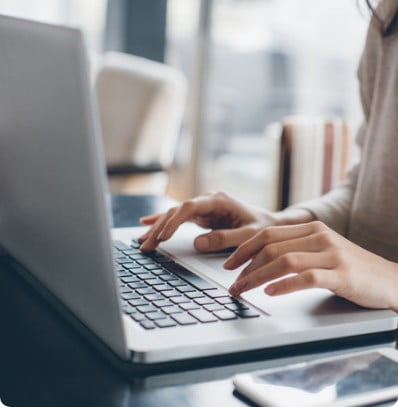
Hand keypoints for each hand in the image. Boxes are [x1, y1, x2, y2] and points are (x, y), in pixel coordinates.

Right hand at [138, 192, 280, 251]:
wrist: (271, 225)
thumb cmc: (262, 228)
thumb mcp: (249, 235)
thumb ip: (225, 238)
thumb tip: (198, 243)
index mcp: (219, 201)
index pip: (189, 207)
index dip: (174, 221)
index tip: (163, 236)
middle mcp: (208, 201)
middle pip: (177, 211)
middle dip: (159, 228)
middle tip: (146, 245)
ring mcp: (203, 208)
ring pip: (174, 215)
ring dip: (157, 228)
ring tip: (142, 241)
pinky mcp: (202, 216)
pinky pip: (178, 218)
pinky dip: (163, 222)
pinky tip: (147, 224)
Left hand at [225, 221, 397, 309]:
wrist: (391, 280)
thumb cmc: (350, 268)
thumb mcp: (321, 251)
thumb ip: (295, 249)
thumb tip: (259, 261)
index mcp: (311, 228)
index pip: (268, 234)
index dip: (244, 249)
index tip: (228, 264)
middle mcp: (320, 237)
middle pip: (271, 247)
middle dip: (245, 266)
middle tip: (232, 283)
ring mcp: (332, 254)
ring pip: (284, 261)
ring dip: (258, 277)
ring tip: (243, 290)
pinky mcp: (343, 274)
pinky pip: (306, 278)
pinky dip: (284, 285)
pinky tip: (270, 293)